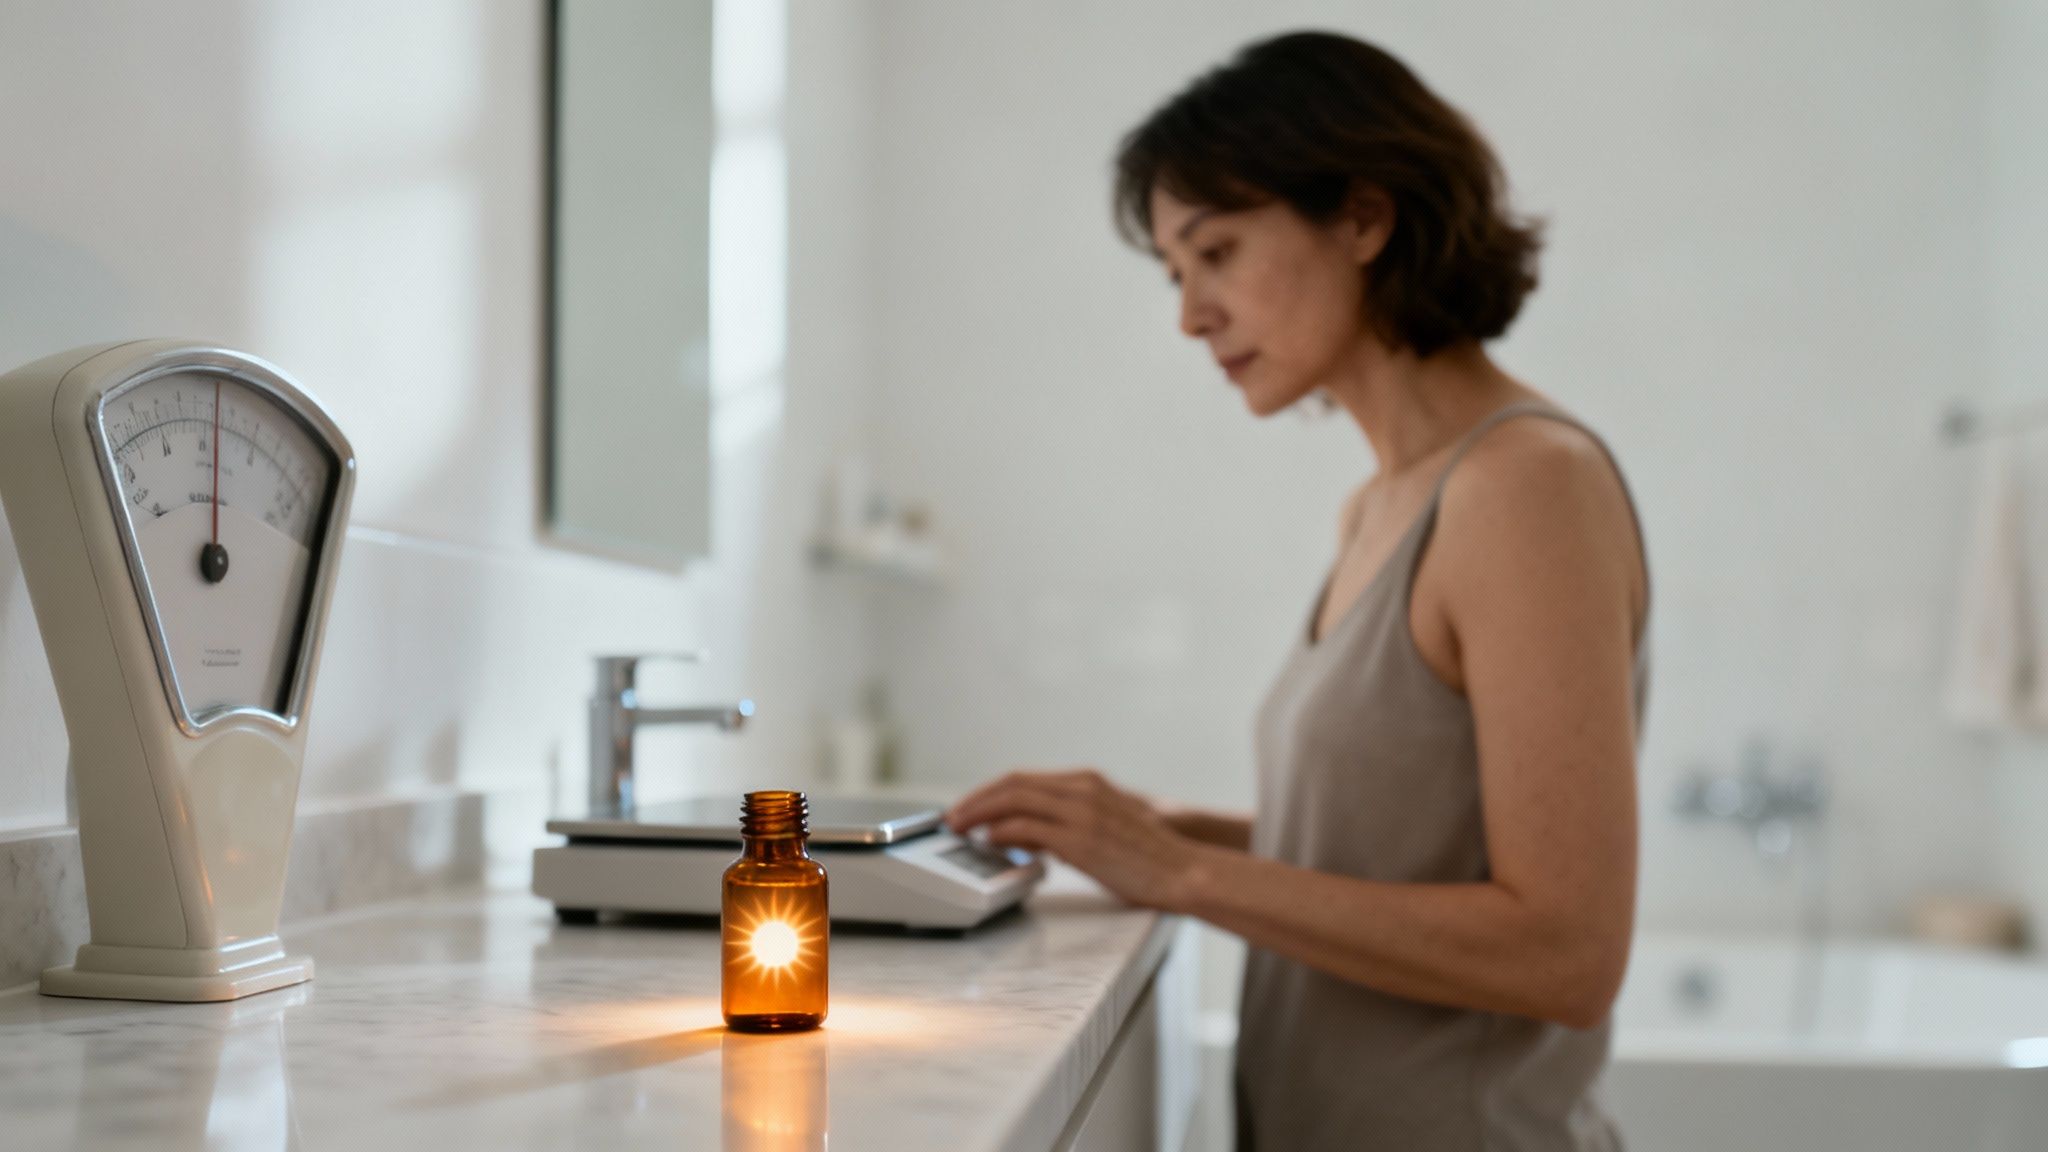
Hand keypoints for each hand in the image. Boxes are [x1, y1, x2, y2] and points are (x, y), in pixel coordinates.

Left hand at [943, 767, 1200, 910]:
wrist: (1182, 871)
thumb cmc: (1145, 857)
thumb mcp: (1101, 827)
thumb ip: (1063, 824)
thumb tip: (1022, 836)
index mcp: (1087, 782)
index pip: (1023, 778)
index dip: (989, 791)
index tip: (969, 807)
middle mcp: (1082, 789)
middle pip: (1012, 783)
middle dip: (976, 799)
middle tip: (953, 817)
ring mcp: (1081, 811)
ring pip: (1014, 799)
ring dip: (979, 813)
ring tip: (961, 828)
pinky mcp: (1081, 838)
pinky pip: (1028, 827)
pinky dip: (1002, 831)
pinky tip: (989, 841)